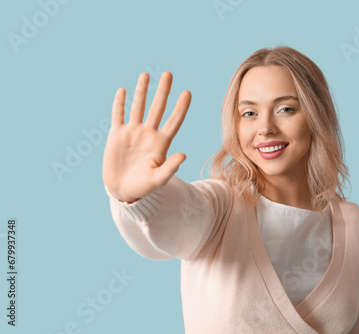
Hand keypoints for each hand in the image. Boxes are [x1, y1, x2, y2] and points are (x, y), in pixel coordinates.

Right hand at [102, 72, 190, 202]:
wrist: (122, 190)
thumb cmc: (143, 187)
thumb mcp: (158, 179)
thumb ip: (170, 167)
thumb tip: (184, 155)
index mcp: (161, 143)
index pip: (174, 121)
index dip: (181, 107)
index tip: (187, 92)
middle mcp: (148, 134)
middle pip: (158, 108)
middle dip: (163, 91)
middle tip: (169, 74)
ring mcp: (132, 132)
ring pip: (138, 107)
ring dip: (142, 91)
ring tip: (146, 75)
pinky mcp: (117, 135)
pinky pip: (118, 115)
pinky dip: (120, 103)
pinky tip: (123, 90)